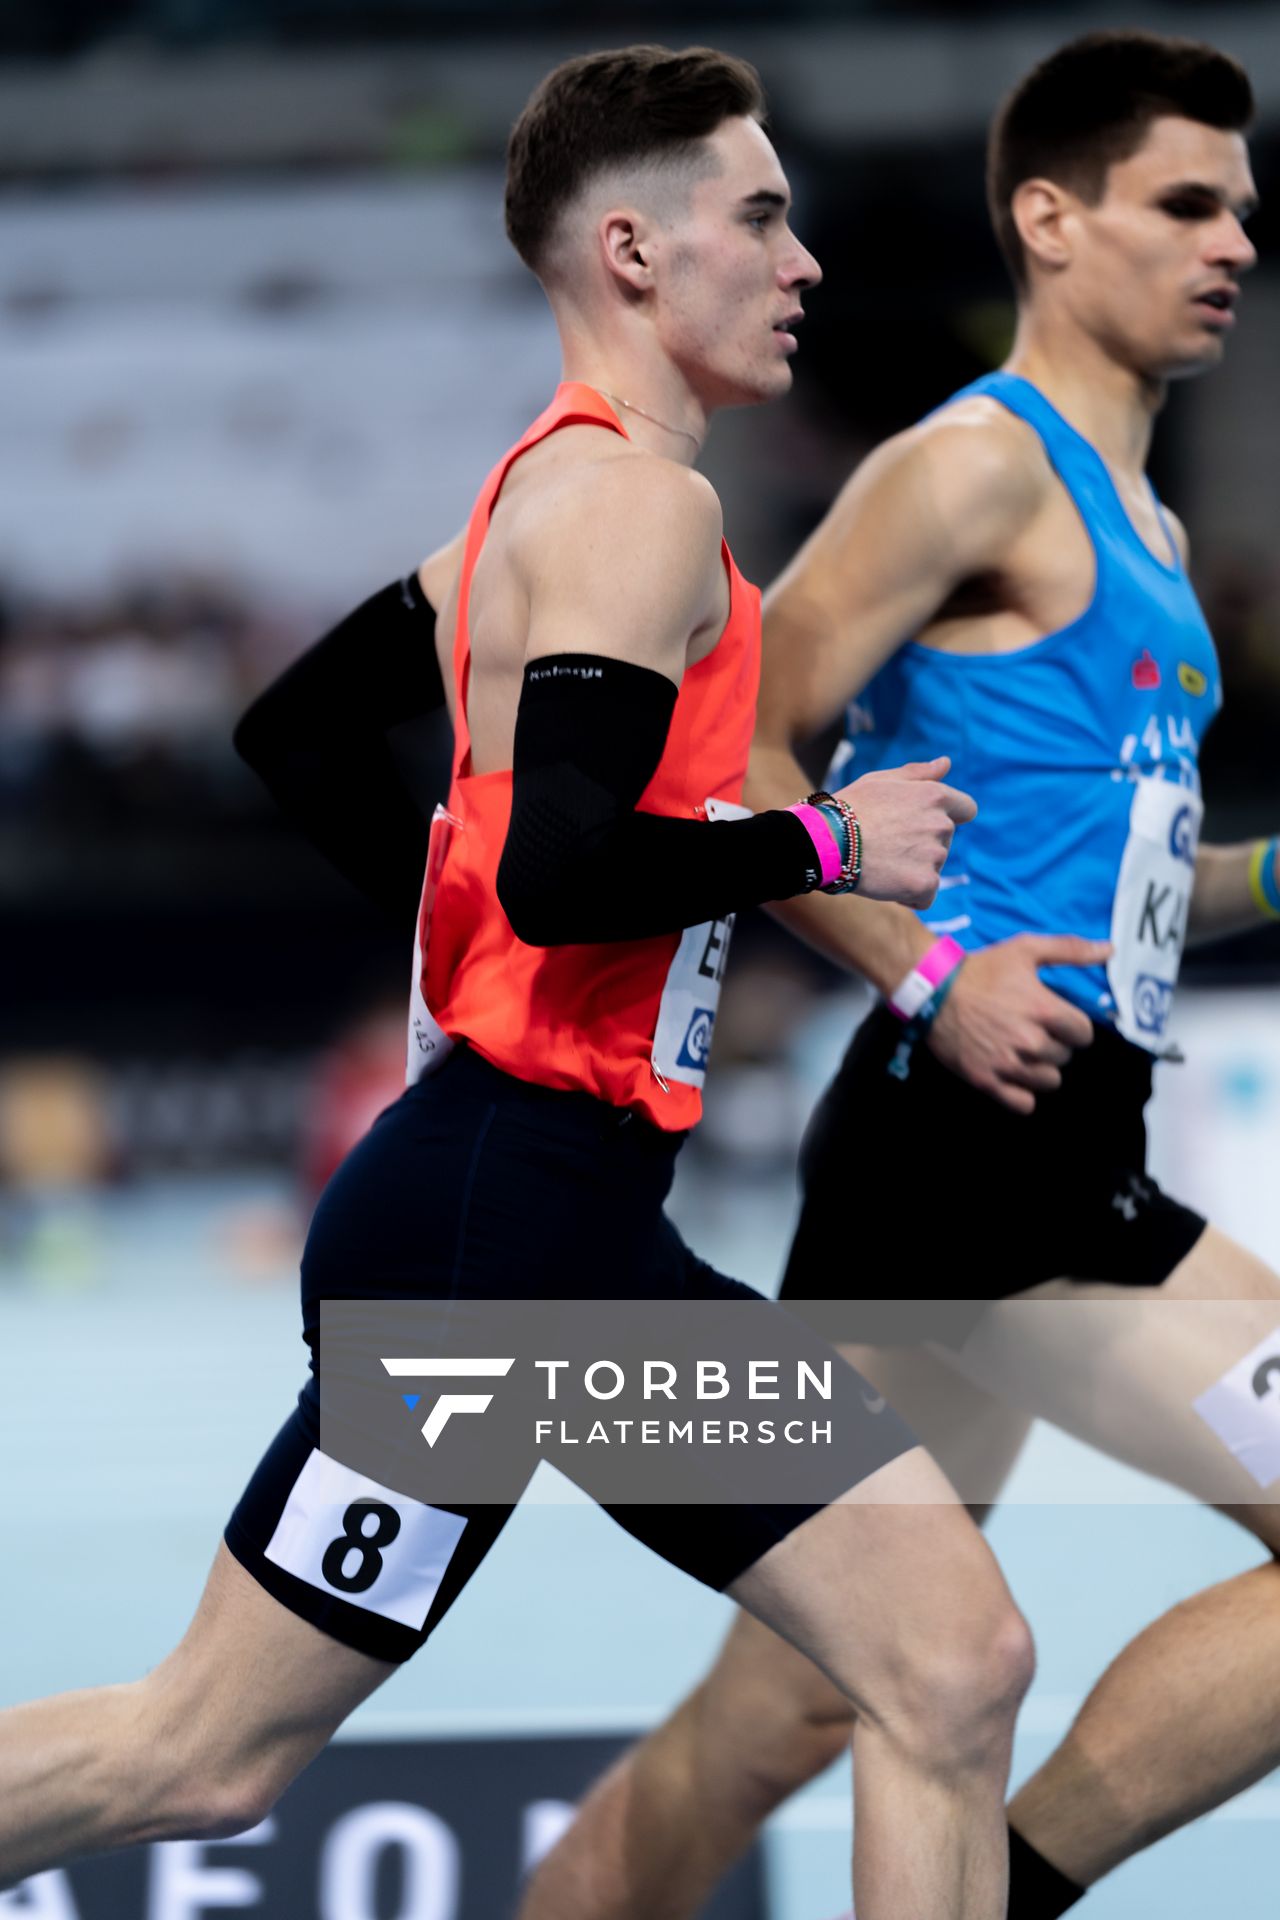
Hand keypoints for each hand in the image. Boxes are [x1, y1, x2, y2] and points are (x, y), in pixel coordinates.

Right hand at [838, 756, 975, 906]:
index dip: (949, 816)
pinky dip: (909, 895)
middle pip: (944, 840)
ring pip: (933, 867)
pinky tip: (886, 884)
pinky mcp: (924, 883)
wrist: (827, 842)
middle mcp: (941, 824)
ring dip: (914, 868)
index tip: (923, 823)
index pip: (966, 809)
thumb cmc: (850, 808)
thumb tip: (946, 763)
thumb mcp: (882, 781)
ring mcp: (934, 856)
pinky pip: (926, 895)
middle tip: (886, 843)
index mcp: (934, 796)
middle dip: (922, 843)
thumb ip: (918, 774)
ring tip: (881, 862)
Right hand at [927, 933, 1111, 1113]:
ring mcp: (1008, 1065)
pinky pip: (1024, 1104)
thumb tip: (1110, 950)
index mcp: (1045, 1011)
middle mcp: (1030, 1042)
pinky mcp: (987, 1080)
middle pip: (1064, 1057)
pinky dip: (1022, 1093)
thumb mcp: (1026, 949)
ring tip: (1021, 1052)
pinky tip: (1012, 1075)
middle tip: (1030, 1030)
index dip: (1071, 1026)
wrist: (933, 990)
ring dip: (1040, 1069)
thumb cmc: (982, 969)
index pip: (1084, 1035)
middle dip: (1053, 1044)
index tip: (1055, 1019)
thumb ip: (1071, 950)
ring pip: (1049, 1082)